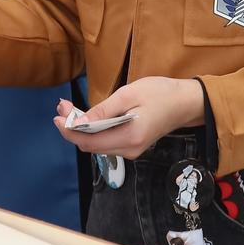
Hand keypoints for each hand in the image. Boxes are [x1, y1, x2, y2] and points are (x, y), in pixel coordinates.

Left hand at [52, 78, 205, 158]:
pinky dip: (94, 130)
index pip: (90, 142)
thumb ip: (103, 111)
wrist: (186, 103)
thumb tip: (78, 122)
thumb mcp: (129, 95)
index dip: (69, 131)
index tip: (57, 115)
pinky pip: (106, 141)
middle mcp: (129, 150)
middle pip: (91, 145)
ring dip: (81, 129)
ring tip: (70, 109)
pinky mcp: (132, 145)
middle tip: (62, 106)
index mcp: (129, 138)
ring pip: (97, 144)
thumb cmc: (160, 94)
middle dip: (73, 128)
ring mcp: (131, 150)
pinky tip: (88, 117)